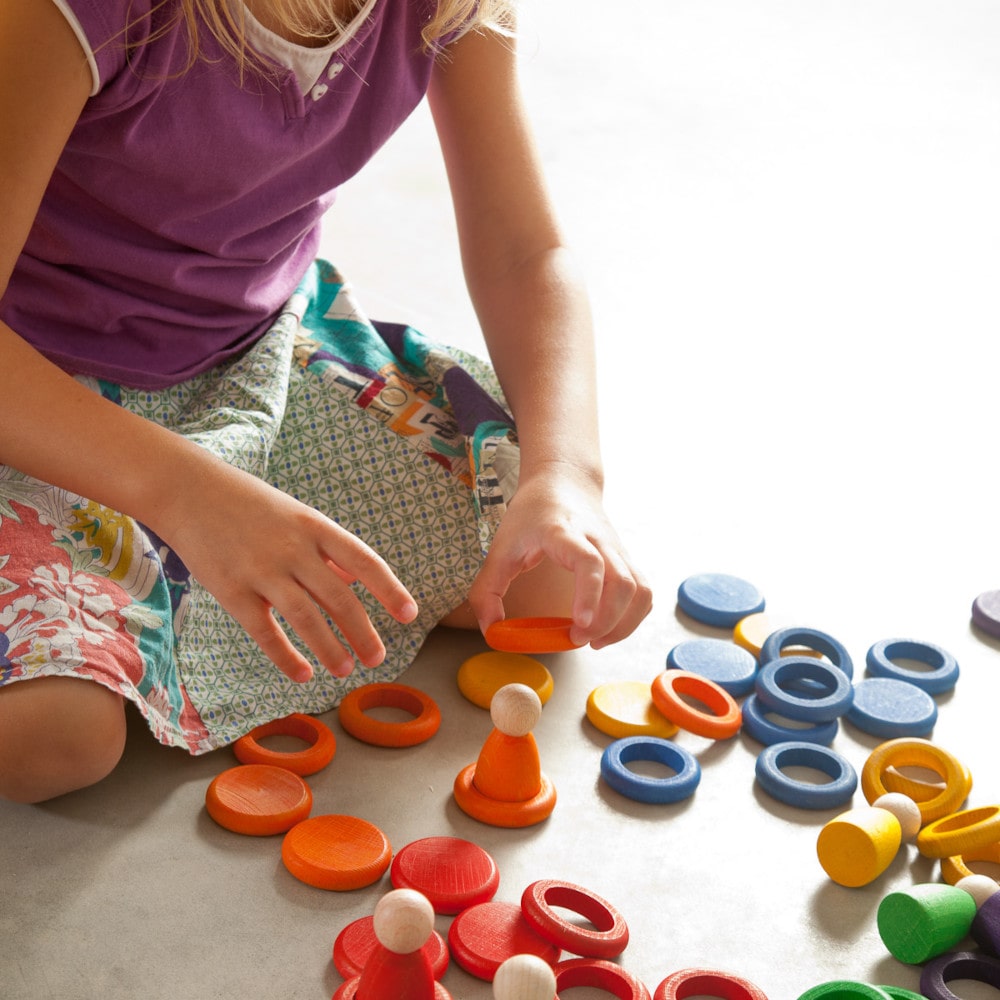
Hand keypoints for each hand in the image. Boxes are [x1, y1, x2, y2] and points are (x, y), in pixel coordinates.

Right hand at [154, 457, 417, 683]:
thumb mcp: (296, 515)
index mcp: (315, 526)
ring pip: (306, 619)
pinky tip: (303, 675)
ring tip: (346, 670)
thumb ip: (326, 549)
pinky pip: (265, 632)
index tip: (410, 614)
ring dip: (330, 649)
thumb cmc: (249, 505)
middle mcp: (293, 548)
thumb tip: (354, 580)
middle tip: (378, 658)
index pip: (364, 560)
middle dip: (363, 632)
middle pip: (339, 598)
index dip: (389, 589)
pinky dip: (287, 657)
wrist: (189, 491)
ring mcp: (261, 570)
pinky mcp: (231, 591)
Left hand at [468, 464, 651, 648]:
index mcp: (564, 533)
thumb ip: (487, 591)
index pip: (589, 561)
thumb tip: (491, 631)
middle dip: (607, 621)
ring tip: (595, 639)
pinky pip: (643, 592)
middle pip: (622, 582)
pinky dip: (633, 616)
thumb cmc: (532, 514)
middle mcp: (598, 540)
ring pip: (640, 590)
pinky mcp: (626, 559)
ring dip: (623, 623)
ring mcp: (617, 550)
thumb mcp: (500, 548)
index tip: (580, 623)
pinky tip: (609, 627)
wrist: (563, 482)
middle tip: (577, 638)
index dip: (589, 594)